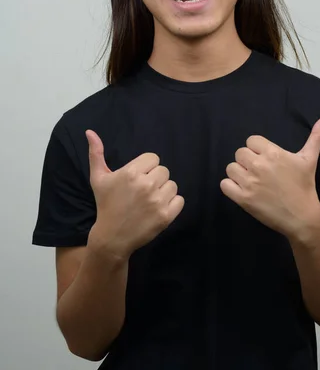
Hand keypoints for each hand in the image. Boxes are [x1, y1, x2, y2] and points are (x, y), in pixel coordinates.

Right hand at [86, 130, 184, 259]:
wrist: (112, 237)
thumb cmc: (106, 205)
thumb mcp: (98, 179)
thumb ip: (96, 153)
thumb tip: (90, 132)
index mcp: (131, 172)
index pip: (153, 158)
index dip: (146, 168)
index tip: (137, 179)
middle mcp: (146, 184)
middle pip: (164, 171)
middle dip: (155, 179)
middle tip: (142, 192)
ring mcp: (157, 201)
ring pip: (172, 185)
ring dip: (164, 192)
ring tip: (150, 201)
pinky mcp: (166, 216)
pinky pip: (179, 200)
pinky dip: (172, 204)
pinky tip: (157, 209)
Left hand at [220, 115, 319, 237]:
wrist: (302, 217)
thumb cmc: (305, 186)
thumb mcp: (310, 159)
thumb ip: (316, 136)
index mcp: (273, 153)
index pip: (251, 141)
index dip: (257, 150)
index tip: (266, 160)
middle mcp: (259, 165)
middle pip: (240, 153)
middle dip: (247, 161)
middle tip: (259, 172)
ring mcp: (249, 183)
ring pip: (231, 168)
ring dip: (238, 174)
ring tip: (251, 181)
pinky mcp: (242, 198)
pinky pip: (224, 184)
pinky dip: (231, 187)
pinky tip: (243, 190)